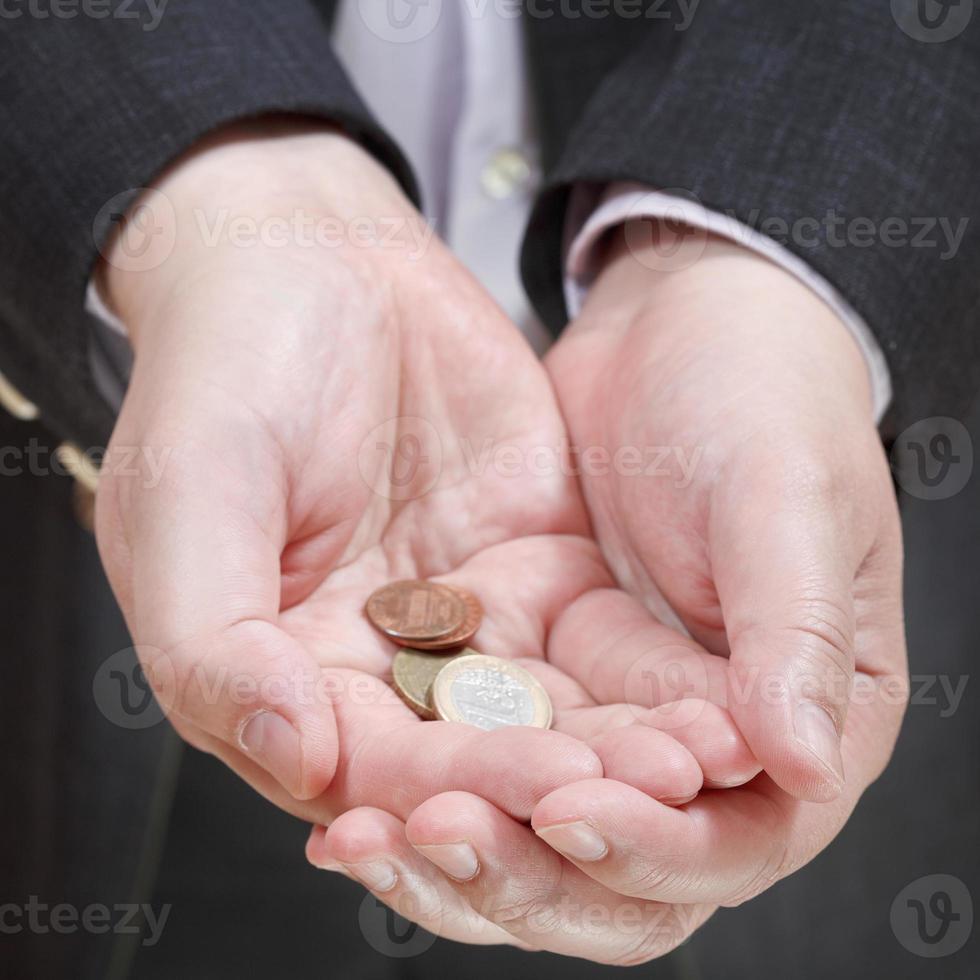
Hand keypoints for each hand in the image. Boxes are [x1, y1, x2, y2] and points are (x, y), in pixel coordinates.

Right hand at [95, 126, 753, 837]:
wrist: (316, 254)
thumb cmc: (229, 363)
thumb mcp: (191, 492)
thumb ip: (213, 639)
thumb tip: (292, 755)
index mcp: (278, 670)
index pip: (365, 766)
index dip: (453, 789)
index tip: (544, 792)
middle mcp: (372, 663)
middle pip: (467, 755)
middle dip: (560, 778)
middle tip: (657, 790)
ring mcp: (458, 616)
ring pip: (541, 709)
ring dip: (618, 742)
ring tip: (702, 757)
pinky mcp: (530, 565)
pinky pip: (589, 635)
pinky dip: (645, 676)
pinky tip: (706, 695)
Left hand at [306, 231, 908, 964]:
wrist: (685, 321)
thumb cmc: (768, 397)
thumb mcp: (791, 502)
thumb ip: (794, 632)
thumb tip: (800, 767)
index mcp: (805, 717)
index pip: (734, 837)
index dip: (653, 849)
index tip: (569, 815)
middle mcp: (709, 730)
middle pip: (620, 850)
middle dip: (529, 859)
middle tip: (440, 834)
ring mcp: (617, 693)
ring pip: (541, 796)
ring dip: (465, 816)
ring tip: (371, 821)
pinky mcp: (547, 645)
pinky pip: (487, 718)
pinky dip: (436, 743)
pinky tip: (360, 754)